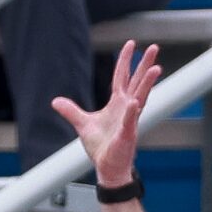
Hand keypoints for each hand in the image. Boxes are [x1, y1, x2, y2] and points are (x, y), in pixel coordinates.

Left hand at [52, 41, 159, 187]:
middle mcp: (127, 108)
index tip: (131, 45)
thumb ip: (71, 111)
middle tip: (154, 48)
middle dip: (145, 65)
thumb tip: (56, 101)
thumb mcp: (82, 124)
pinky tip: (135, 101)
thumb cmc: (101, 147)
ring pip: (141, 97)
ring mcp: (129, 121)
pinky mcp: (127, 135)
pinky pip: (130, 121)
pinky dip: (132, 112)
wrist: (107, 167)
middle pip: (137, 82)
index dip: (126, 61)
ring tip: (156, 68)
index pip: (122, 77)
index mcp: (118, 104)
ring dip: (147, 83)